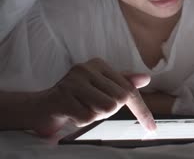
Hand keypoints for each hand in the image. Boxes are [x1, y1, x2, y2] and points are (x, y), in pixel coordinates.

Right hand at [32, 58, 155, 135]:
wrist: (42, 106)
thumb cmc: (76, 97)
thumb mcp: (102, 88)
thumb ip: (123, 83)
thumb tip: (146, 78)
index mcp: (99, 64)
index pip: (128, 89)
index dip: (141, 110)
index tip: (152, 128)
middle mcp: (87, 68)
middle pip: (119, 100)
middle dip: (108, 110)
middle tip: (91, 106)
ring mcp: (73, 81)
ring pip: (106, 108)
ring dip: (95, 115)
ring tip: (81, 108)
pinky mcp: (62, 96)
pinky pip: (87, 117)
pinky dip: (81, 121)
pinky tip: (71, 113)